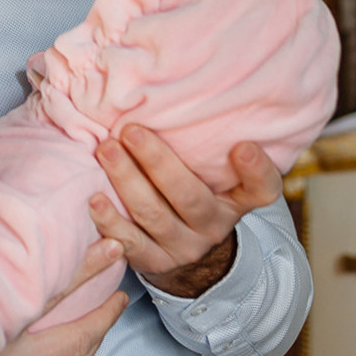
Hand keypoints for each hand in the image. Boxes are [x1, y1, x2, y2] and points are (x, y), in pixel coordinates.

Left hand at [91, 128, 280, 297]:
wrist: (187, 253)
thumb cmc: (197, 193)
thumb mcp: (217, 175)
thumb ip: (213, 146)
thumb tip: (187, 93)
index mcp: (238, 201)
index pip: (261, 190)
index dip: (256, 171)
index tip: (242, 146)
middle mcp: (214, 226)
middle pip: (190, 196)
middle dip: (158, 162)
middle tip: (131, 131)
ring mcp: (183, 247)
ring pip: (154, 215)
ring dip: (127, 181)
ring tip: (106, 151)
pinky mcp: (154, 263)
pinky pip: (131, 244)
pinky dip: (111, 222)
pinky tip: (94, 199)